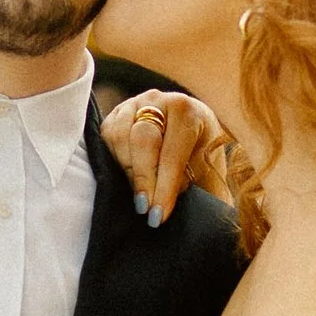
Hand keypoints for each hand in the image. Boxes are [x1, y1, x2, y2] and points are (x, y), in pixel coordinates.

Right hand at [97, 89, 230, 225]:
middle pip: (143, 140)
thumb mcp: (208, 174)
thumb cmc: (201, 160)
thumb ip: (198, 190)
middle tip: (145, 210)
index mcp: (189, 112)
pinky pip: (107, 135)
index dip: (165, 187)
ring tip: (139, 197)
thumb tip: (179, 213)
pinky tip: (128, 178)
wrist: (191, 137)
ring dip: (128, 171)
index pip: (172, 152)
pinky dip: (115, 159)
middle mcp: (161, 100)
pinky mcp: (117, 113)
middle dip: (144, 180)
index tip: (159, 215)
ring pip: (120, 137)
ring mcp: (136, 103)